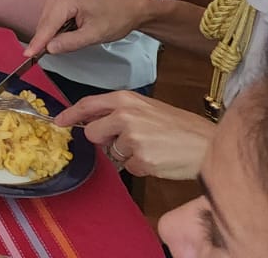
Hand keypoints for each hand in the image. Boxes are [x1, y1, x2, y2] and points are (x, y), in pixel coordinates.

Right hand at [25, 0, 155, 59]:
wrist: (129, 8)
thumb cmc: (115, 18)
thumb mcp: (95, 35)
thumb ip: (70, 42)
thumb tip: (49, 49)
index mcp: (65, 1)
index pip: (46, 27)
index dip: (37, 43)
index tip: (26, 56)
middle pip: (44, 25)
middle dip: (47, 40)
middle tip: (63, 51)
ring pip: (47, 24)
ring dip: (53, 36)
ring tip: (76, 39)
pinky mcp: (61, 2)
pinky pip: (52, 21)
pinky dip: (57, 31)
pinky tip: (71, 34)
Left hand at [56, 93, 214, 179]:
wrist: (208, 144)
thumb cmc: (180, 127)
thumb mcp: (147, 108)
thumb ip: (119, 111)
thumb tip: (94, 121)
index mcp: (126, 100)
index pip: (87, 105)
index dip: (70, 114)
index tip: (59, 122)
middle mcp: (125, 116)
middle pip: (93, 133)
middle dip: (104, 140)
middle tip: (128, 140)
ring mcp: (132, 139)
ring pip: (112, 152)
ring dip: (127, 154)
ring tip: (151, 147)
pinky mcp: (141, 160)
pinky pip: (128, 167)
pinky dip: (140, 166)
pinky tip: (157, 159)